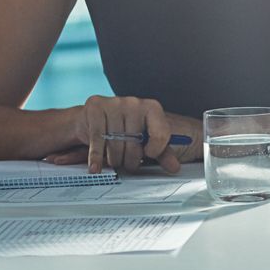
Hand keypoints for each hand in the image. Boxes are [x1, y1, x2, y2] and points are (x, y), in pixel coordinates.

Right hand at [63, 96, 202, 173]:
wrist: (96, 115)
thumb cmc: (124, 127)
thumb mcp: (147, 139)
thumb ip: (162, 153)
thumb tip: (174, 167)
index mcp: (151, 107)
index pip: (161, 133)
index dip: (156, 150)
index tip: (148, 153)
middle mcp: (133, 102)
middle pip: (135, 142)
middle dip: (131, 159)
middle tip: (128, 163)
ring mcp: (113, 103)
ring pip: (115, 142)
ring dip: (114, 159)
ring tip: (114, 159)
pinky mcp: (95, 107)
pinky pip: (97, 139)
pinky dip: (96, 157)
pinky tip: (95, 167)